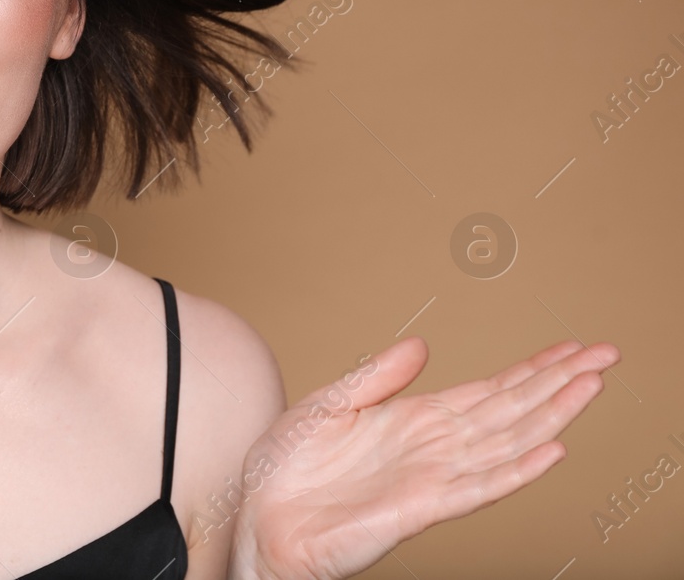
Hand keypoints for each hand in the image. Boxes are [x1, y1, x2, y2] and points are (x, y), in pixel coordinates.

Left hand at [231, 335, 618, 579]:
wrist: (258, 519)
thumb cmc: (286, 470)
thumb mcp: (328, 404)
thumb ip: (376, 377)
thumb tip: (422, 346)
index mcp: (414, 421)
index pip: (488, 391)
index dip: (530, 370)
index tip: (570, 348)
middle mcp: (433, 448)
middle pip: (511, 411)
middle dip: (558, 382)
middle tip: (606, 353)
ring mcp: (432, 478)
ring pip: (507, 442)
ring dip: (550, 415)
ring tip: (591, 385)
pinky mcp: (420, 508)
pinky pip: (477, 487)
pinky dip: (516, 469)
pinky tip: (550, 451)